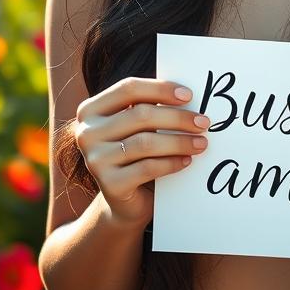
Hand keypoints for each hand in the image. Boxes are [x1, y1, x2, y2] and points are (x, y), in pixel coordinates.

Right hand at [73, 77, 209, 228]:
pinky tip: (187, 161)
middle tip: (203, 122)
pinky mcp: (109, 184)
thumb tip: (187, 94)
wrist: (125, 201)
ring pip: (145, 142)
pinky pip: (148, 167)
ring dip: (179, 141)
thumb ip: (150, 107)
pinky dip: (171, 163)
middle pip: (140, 114)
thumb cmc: (135, 154)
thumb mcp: (137, 127)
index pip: (128, 88)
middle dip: (177, 117)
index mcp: (90, 110)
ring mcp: (95, 160)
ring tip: (201, 143)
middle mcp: (86, 133)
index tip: (189, 95)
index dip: (160, 89)